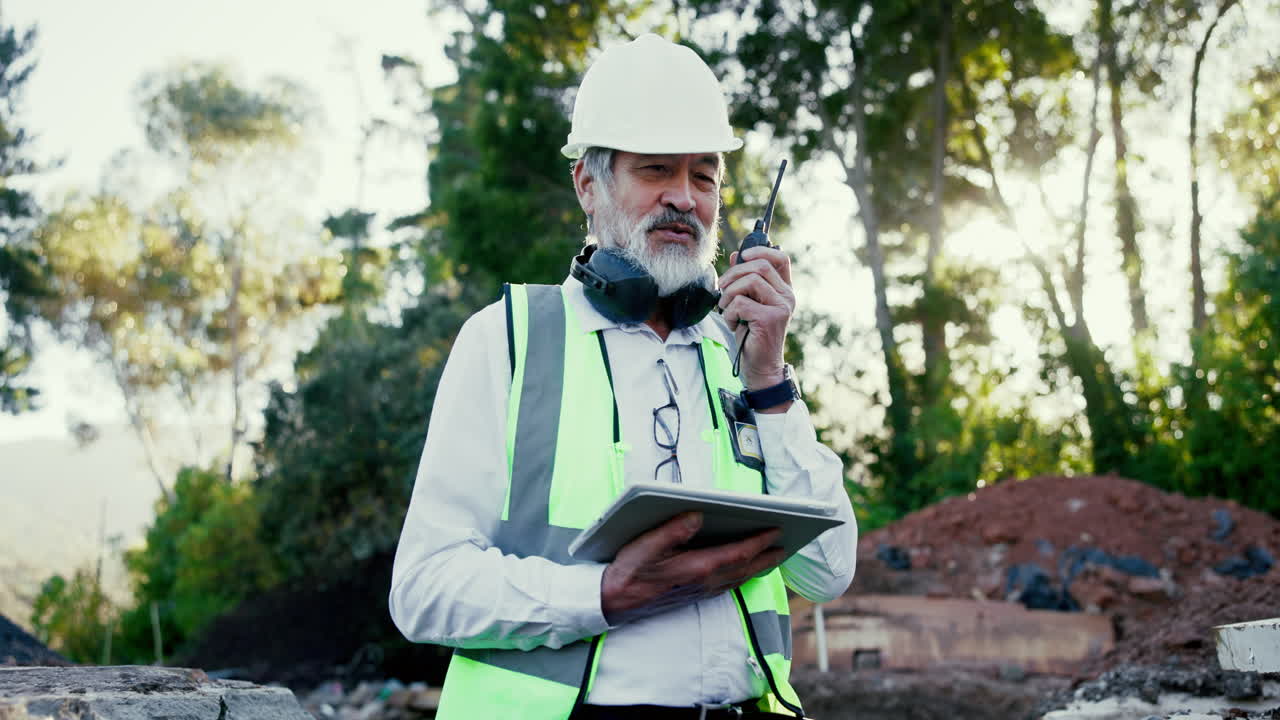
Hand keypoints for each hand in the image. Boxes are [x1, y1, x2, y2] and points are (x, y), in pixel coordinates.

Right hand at [600, 511, 784, 625]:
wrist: (614, 602)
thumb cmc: (629, 571)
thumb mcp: (646, 544)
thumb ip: (673, 530)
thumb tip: (696, 515)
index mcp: (697, 567)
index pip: (738, 553)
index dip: (760, 541)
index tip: (777, 529)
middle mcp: (704, 582)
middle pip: (745, 568)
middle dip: (767, 556)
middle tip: (786, 544)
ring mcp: (701, 591)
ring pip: (739, 578)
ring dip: (758, 567)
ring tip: (772, 555)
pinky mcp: (695, 595)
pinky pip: (728, 585)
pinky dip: (742, 575)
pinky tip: (744, 570)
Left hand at [717, 246, 795, 391]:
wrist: (759, 366)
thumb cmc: (752, 336)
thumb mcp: (747, 303)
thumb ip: (744, 280)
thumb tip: (736, 255)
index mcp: (783, 290)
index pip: (781, 258)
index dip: (761, 250)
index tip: (743, 256)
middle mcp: (786, 296)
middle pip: (760, 266)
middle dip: (734, 274)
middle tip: (723, 289)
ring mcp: (781, 307)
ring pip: (749, 282)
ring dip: (729, 294)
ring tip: (727, 310)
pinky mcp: (770, 318)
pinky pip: (741, 303)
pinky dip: (729, 313)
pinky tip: (733, 324)